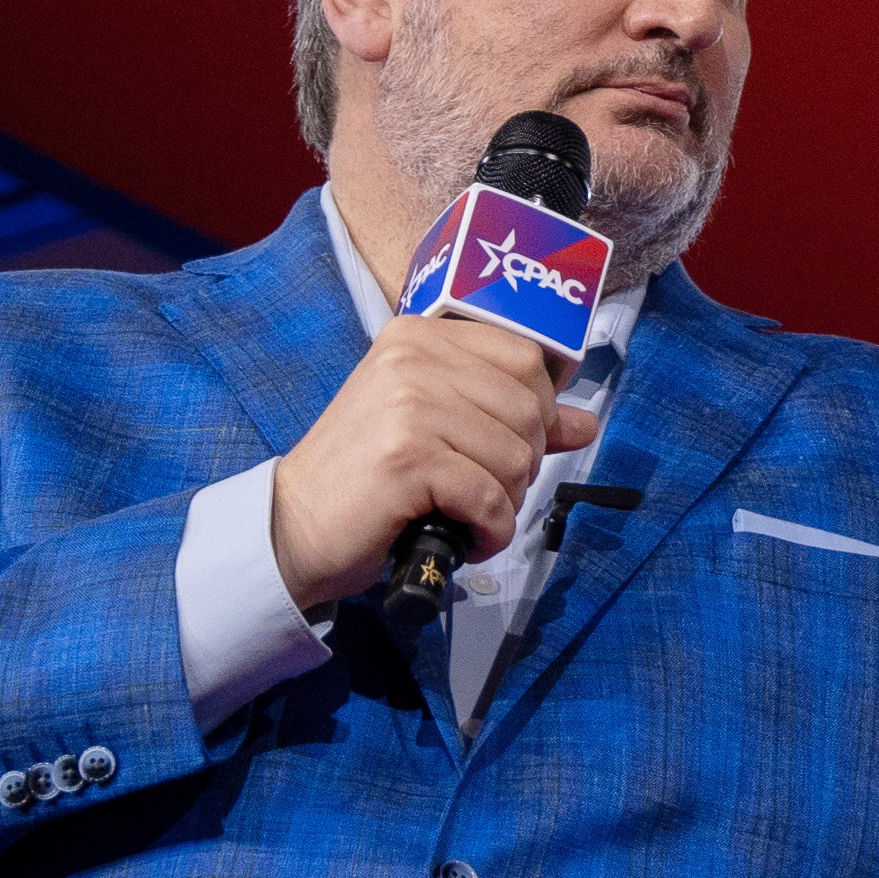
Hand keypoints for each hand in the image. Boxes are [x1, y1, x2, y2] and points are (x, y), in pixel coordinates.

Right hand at [266, 295, 600, 619]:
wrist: (293, 526)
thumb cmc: (366, 480)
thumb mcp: (436, 429)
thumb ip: (507, 416)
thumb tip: (585, 423)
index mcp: (420, 338)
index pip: (526, 359)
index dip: (539, 411)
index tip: (513, 445)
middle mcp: (414, 359)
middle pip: (529, 409)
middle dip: (523, 465)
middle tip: (483, 492)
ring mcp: (409, 405)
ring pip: (515, 457)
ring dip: (505, 504)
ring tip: (467, 516)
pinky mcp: (406, 458)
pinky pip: (490, 498)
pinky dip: (489, 531)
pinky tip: (464, 539)